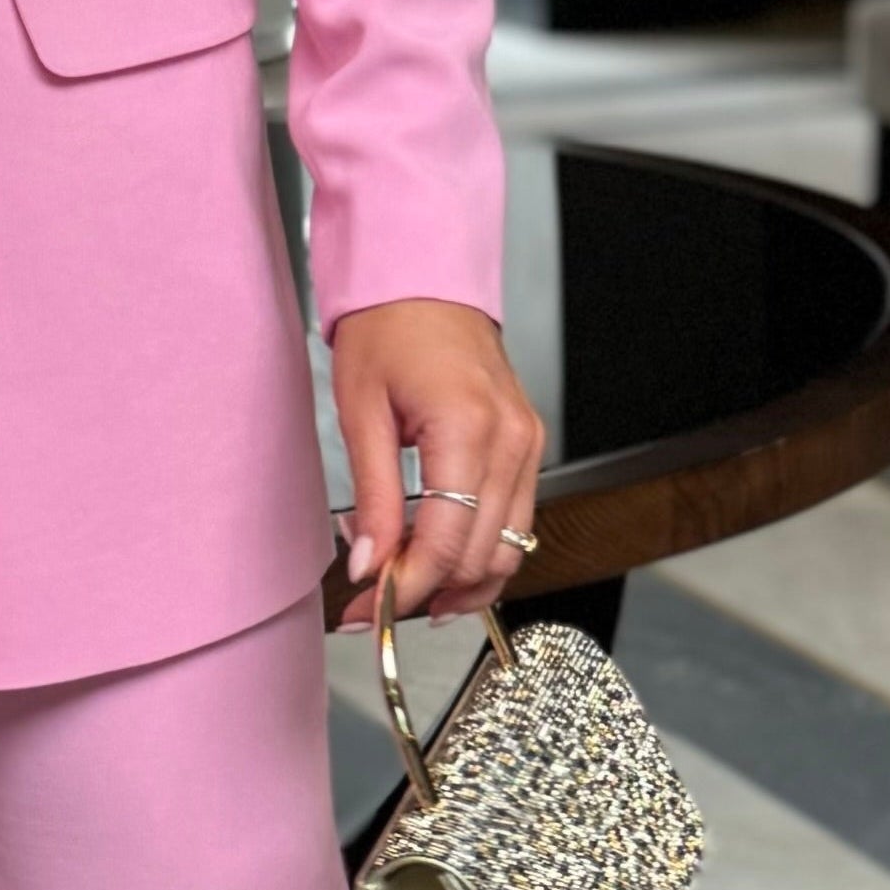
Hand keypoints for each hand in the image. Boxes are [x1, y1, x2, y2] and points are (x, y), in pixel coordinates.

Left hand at [329, 298, 542, 625]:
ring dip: (459, 583)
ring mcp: (528, 443)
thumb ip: (371, 498)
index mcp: (468, 428)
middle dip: (426, 595)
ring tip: (404, 594)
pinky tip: (439, 562)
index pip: (444, 541)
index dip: (405, 588)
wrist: (425, 277)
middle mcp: (512, 441)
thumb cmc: (388, 327)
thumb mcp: (361, 412)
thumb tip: (368, 566)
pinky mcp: (528, 445)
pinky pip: (515, 520)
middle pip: (481, 555)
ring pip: (509, 549)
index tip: (365, 612)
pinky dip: (480, 551)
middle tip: (372, 611)